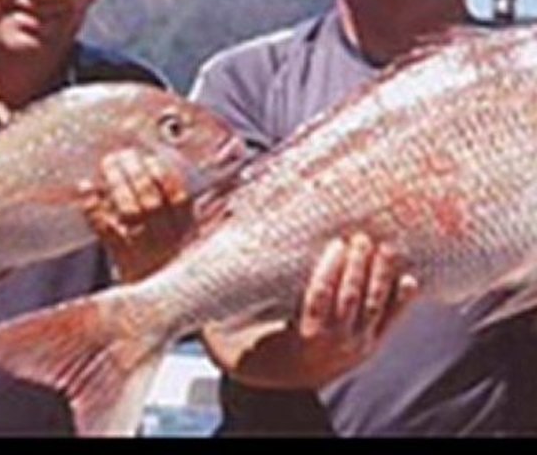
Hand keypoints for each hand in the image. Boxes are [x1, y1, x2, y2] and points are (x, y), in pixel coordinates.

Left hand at [80, 148, 194, 281]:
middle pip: (151, 198)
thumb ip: (182, 208)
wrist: (162, 308)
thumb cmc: (171, 265)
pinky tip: (86, 188)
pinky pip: (106, 230)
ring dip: (117, 183)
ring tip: (107, 164)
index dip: (162, 173)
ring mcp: (145, 249)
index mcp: (188, 229)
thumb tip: (164, 166)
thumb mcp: (187, 238)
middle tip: (120, 155)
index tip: (148, 158)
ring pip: (131, 210)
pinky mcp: (122, 259)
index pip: (179, 195)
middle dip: (134, 172)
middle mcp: (168, 238)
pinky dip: (94, 207)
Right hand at [204, 232, 418, 388]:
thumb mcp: (235, 326)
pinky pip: (391, 321)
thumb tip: (204, 261)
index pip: (319, 302)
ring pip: (374, 309)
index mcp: (302, 339)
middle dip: (356, 267)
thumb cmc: (255, 341)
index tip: (334, 244)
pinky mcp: (373, 343)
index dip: (329, 272)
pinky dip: (402, 300)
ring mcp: (358, 345)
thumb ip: (229, 297)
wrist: (284, 376)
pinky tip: (409, 279)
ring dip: (381, 277)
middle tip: (359, 237)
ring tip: (384, 247)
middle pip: (350, 302)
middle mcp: (335, 346)